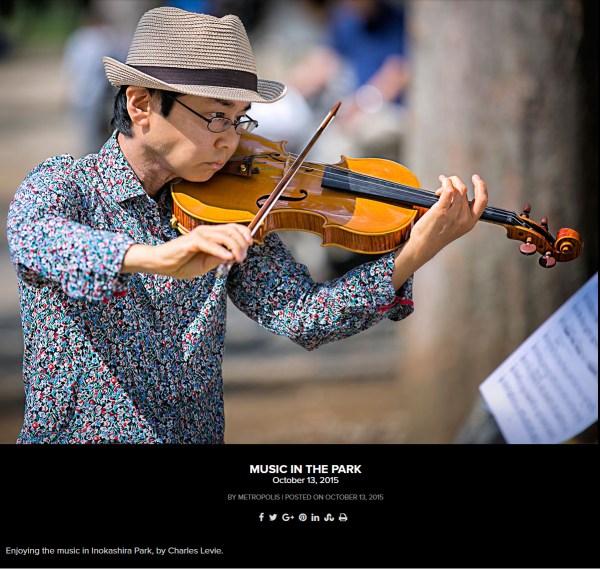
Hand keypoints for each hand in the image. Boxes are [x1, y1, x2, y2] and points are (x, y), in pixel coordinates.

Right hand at [122, 223, 252, 278]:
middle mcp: (206, 231)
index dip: (245, 234)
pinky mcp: (191, 242)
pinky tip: (228, 257)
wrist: (160, 264)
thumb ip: (219, 258)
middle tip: (243, 258)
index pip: (232, 228)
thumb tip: (233, 256)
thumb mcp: (205, 264)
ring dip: (235, 248)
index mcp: (211, 234)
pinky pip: (210, 244)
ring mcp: (199, 235)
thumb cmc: (181, 263)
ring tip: (238, 259)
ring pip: (224, 236)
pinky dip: (221, 250)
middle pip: (231, 231)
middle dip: (242, 244)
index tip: (250, 245)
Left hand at [392, 174, 487, 287]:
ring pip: (458, 189)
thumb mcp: (455, 226)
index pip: (482, 200)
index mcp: (470, 222)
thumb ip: (460, 212)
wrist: (424, 246)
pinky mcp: (440, 211)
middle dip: (456, 182)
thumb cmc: (436, 235)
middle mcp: (464, 218)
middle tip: (446, 182)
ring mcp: (453, 215)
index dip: (481, 186)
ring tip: (442, 182)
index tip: (475, 178)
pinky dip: (446, 182)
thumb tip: (456, 191)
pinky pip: (448, 190)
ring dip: (450, 181)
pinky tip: (442, 181)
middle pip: (465, 192)